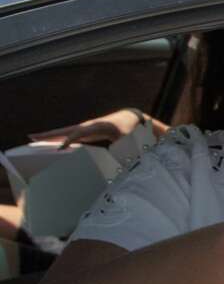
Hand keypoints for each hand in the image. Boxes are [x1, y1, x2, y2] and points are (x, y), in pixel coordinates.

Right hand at [30, 109, 144, 147]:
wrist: (131, 118)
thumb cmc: (130, 130)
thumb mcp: (127, 140)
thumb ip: (121, 150)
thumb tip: (116, 164)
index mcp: (98, 127)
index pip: (79, 134)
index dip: (69, 140)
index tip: (59, 149)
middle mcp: (89, 125)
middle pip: (66, 130)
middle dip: (49, 134)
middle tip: (31, 137)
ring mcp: (86, 127)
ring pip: (65, 131)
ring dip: (49, 135)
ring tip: (33, 138)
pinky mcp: (86, 131)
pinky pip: (69, 134)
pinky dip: (58, 137)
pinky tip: (50, 142)